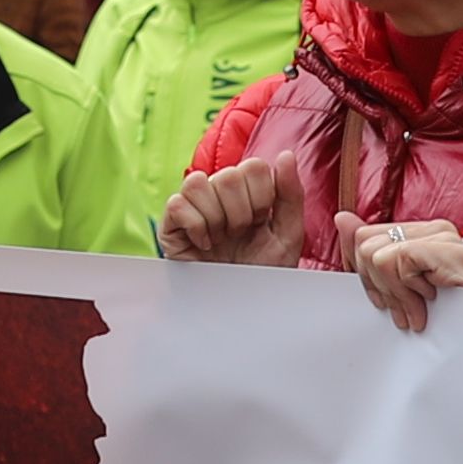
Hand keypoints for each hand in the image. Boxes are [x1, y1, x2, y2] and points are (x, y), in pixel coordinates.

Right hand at [154, 159, 299, 267]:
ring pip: (197, 183)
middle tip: (240, 235)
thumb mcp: (288, 236)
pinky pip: (177, 204)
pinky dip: (195, 226)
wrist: (241, 308)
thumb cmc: (264, 272)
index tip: (261, 223)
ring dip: (216, 218)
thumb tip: (285, 155)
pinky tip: (204, 245)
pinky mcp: (171, 224)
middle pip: (228, 175)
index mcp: (248, 191)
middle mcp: (219, 194)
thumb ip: (291, 194)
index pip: (254, 166)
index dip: (262, 196)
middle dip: (240, 212)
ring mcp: (193, 207)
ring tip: (221, 239)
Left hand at [346, 223, 462, 336]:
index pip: (364, 236)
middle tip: (403, 311)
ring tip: (416, 311)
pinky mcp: (450, 250)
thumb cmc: (438, 318)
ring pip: (378, 255)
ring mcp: (446, 237)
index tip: (382, 300)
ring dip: (396, 293)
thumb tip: (342, 218)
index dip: (364, 273)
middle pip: (365, 244)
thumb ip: (369, 254)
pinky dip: (408, 289)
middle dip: (378, 286)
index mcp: (421, 232)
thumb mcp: (394, 287)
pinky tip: (429, 301)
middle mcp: (434, 228)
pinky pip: (399, 261)